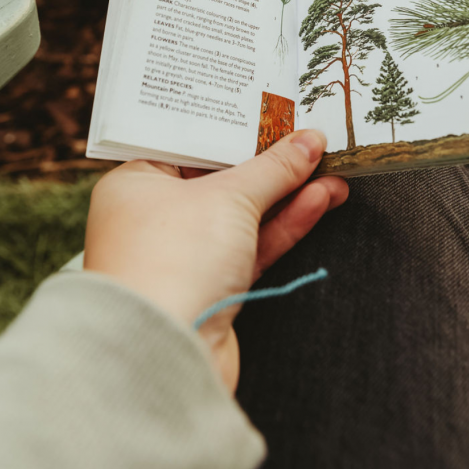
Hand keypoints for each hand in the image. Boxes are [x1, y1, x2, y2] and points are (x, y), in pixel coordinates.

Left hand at [84, 130, 346, 390]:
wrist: (163, 356)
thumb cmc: (173, 260)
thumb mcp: (229, 197)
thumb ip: (274, 168)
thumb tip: (308, 141)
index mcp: (136, 184)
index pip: (190, 144)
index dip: (235, 128)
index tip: (275, 112)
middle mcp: (153, 218)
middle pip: (221, 179)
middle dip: (271, 163)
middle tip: (312, 140)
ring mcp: (184, 256)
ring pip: (243, 215)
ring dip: (288, 194)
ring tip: (332, 170)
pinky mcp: (211, 289)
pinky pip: (252, 246)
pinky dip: (284, 225)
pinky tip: (320, 200)